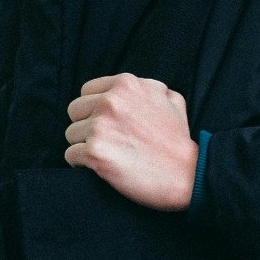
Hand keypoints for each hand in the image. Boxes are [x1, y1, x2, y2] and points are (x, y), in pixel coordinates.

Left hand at [64, 73, 198, 210]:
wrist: (188, 175)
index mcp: (125, 84)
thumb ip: (148, 87)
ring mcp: (100, 127)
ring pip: (71, 134)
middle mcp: (110, 101)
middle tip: (106, 141)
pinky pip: (71, 156)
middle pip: (74, 111)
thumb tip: (133, 87)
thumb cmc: (179, 140)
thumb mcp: (171, 99)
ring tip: (107, 155)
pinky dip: (82, 164)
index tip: (107, 123)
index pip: (86, 91)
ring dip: (84, 146)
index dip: (94, 109)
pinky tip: (100, 168)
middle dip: (86, 126)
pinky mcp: (95, 153)